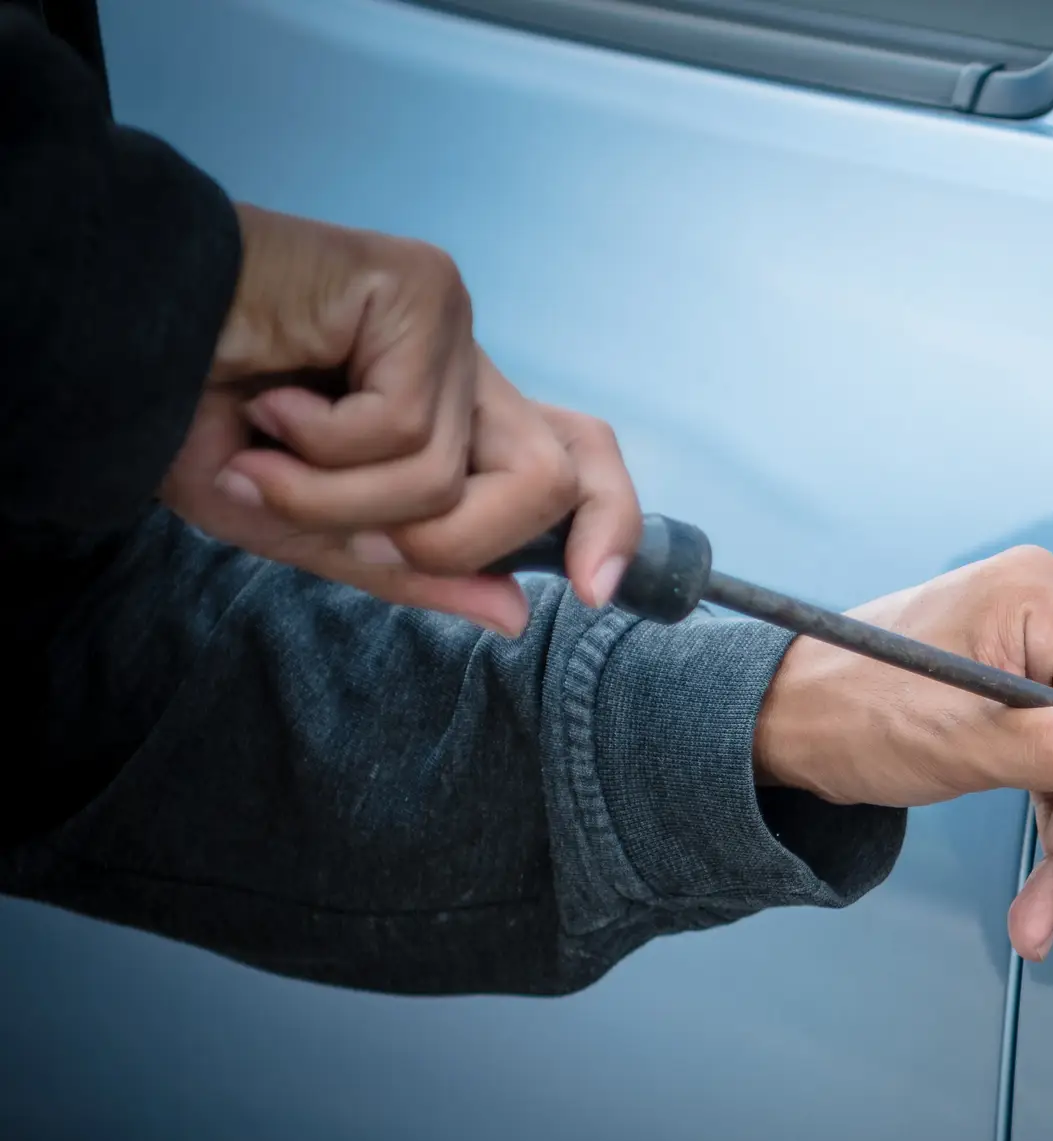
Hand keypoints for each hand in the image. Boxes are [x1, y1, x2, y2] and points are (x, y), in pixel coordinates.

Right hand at [158, 205, 639, 628]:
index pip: (578, 459)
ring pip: (461, 475)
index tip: (595, 590)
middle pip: (554, 476)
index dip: (611, 521)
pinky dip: (323, 447)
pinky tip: (271, 402)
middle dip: (454, 543)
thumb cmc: (195, 421)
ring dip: (347, 504)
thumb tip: (516, 612)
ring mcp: (447, 326)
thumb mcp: (308, 532)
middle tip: (360, 537)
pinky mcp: (419, 289)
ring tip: (272, 456)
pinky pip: (408, 427)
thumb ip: (411, 572)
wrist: (116, 348)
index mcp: (453, 421)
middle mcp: (465, 370)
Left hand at [753, 547, 1052, 963]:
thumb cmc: (847, 711)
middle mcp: (1042, 617)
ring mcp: (1024, 654)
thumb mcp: (963, 742)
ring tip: (1046, 924)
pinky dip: (1045, 827)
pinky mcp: (1005, 693)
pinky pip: (1045, 764)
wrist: (773, 719)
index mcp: (1041, 601)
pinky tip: (1045, 889)